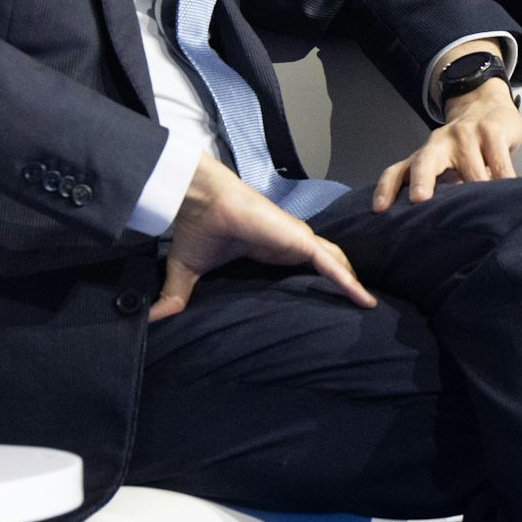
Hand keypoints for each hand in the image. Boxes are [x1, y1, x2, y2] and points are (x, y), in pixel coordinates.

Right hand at [151, 155, 375, 321]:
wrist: (199, 202)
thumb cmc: (197, 229)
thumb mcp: (187, 272)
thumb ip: (177, 297)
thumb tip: (153, 319)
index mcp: (270, 249)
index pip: (303, 266)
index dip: (319, 281)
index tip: (331, 302)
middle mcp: (289, 243)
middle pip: (327, 263)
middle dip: (344, 281)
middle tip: (360, 305)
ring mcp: (296, 240)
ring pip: (335, 263)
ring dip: (352, 282)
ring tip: (368, 304)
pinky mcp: (298, 240)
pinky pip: (330, 262)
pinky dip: (348, 280)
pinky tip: (362, 298)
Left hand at [372, 80, 521, 209]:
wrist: (485, 103)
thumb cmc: (463, 145)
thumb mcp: (445, 162)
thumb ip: (439, 186)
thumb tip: (434, 226)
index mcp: (424, 154)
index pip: (396, 171)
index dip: (385, 189)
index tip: (380, 209)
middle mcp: (439, 142)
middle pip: (424, 162)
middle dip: (421, 180)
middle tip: (419, 199)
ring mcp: (466, 134)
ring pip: (471, 170)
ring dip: (479, 191)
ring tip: (483, 211)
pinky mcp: (492, 131)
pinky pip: (498, 163)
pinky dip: (505, 180)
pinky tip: (509, 191)